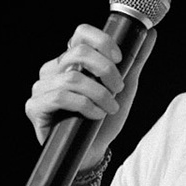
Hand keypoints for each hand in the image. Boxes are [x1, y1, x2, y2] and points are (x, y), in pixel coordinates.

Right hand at [25, 24, 157, 165]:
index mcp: (71, 60)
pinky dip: (85, 106)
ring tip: (109, 108)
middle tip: (118, 89)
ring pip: (72, 77)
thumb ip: (134, 61)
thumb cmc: (105, 119)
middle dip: (106, 70)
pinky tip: (95, 115)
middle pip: (78, 52)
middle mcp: (53, 69)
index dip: (102, 41)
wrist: (94, 152)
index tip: (119, 58)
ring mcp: (42, 87)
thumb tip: (151, 34)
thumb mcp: (124, 88)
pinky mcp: (35, 107)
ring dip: (99, 94)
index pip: (81, 33)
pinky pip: (60, 97)